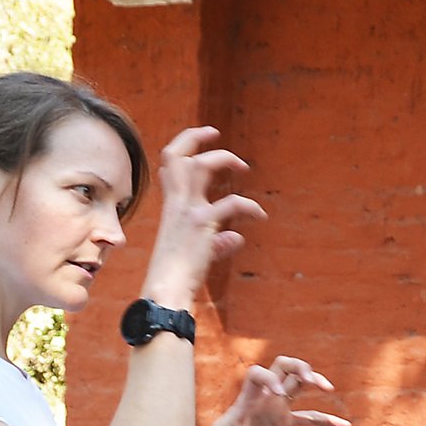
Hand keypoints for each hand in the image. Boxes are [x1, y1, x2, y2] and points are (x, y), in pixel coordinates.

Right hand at [140, 127, 265, 305]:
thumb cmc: (178, 276)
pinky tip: (260, 215)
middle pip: (180, 156)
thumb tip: (237, 237)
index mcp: (171, 206)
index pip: (170, 164)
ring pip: (202, 166)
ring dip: (225, 159)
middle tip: (219, 136)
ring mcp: (188, 211)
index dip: (185, 144)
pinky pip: (232, 203)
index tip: (205, 137)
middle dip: (200, 139)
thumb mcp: (198, 252)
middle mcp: (176, 203)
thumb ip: (217, 240)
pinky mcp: (202, 224)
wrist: (166, 290)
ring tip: (245, 168)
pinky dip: (250, 206)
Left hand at [196, 356, 346, 425]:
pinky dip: (326, 421)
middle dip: (299, 368)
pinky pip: (309, 417)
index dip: (270, 378)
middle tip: (310, 380)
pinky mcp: (285, 421)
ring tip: (329, 389)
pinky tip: (344, 425)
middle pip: (284, 367)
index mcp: (248, 397)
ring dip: (314, 381)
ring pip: (298, 383)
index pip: (258, 374)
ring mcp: (277, 406)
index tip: (279, 393)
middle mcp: (264, 396)